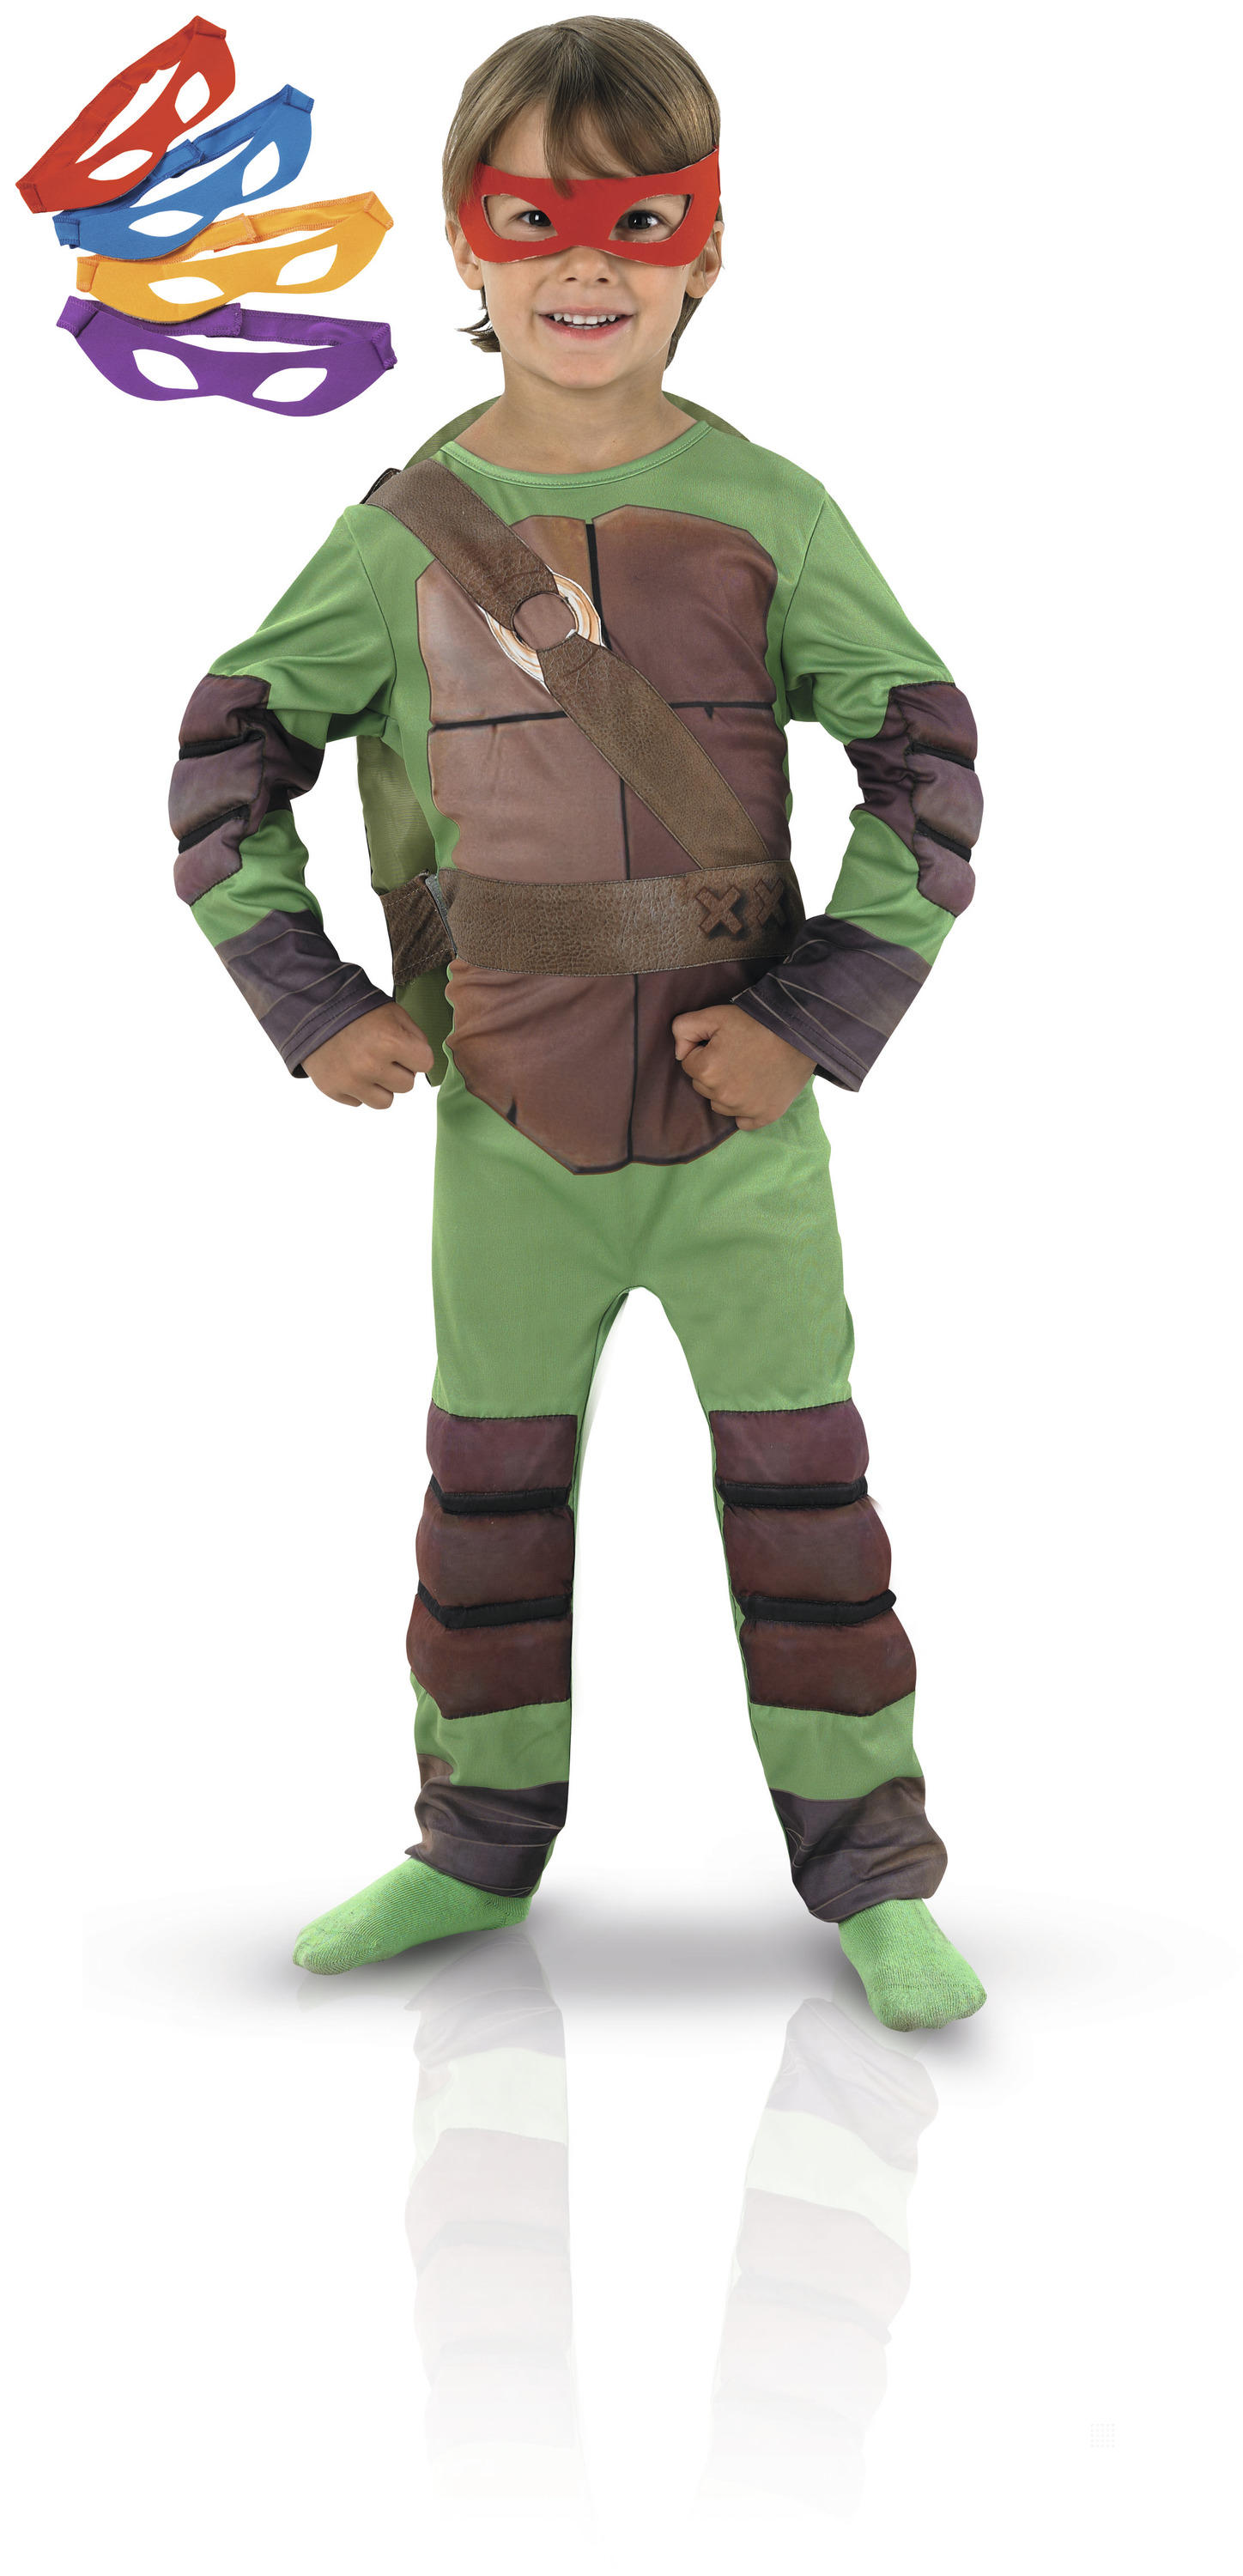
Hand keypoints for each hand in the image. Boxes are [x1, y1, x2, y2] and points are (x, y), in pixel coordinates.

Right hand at [301, 1001, 432, 1106]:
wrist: (311, 1011)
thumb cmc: (357, 1010)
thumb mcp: (392, 1012)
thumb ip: (415, 1036)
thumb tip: (424, 1062)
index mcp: (390, 1041)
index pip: (425, 1063)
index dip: (416, 1054)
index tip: (404, 1047)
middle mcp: (371, 1065)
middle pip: (407, 1085)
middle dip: (398, 1070)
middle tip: (382, 1054)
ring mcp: (351, 1081)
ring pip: (386, 1101)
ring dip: (381, 1086)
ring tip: (368, 1066)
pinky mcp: (333, 1090)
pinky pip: (360, 1102)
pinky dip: (357, 1089)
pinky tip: (349, 1068)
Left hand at [670, 1003, 815, 1128]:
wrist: (800, 1033)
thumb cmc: (757, 1022)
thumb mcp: (715, 1014)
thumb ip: (684, 1028)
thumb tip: (678, 1053)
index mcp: (707, 1070)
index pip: (689, 1064)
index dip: (704, 1050)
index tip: (723, 1042)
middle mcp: (723, 1096)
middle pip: (703, 1086)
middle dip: (713, 1071)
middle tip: (737, 1054)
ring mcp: (745, 1108)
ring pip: (719, 1104)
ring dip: (726, 1090)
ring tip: (747, 1069)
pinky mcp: (765, 1116)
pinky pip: (742, 1122)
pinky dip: (744, 1110)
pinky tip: (753, 1091)